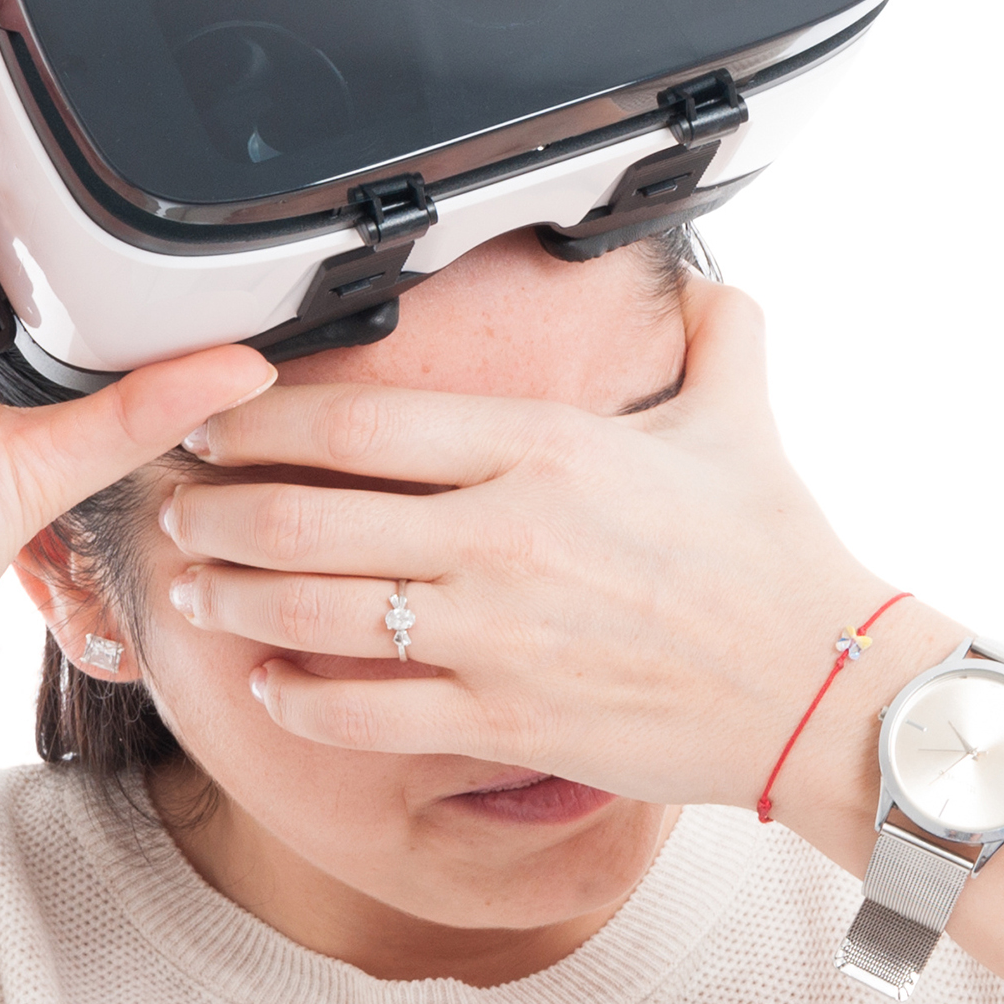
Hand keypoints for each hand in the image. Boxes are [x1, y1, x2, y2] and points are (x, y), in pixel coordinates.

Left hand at [159, 280, 914, 812]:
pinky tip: (266, 682)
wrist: (828, 689)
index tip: (214, 419)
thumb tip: (698, 282)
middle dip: (217, 509)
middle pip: (308, 514)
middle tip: (175, 504)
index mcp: (542, 447)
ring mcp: (497, 636)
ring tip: (191, 585)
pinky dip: (300, 698)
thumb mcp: (742, 418)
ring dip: (235, 596)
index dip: (263, 421)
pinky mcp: (508, 721)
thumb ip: (710, 334)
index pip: (362, 419)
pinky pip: (368, 712)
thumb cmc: (778, 555)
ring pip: (317, 611)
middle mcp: (502, 535)